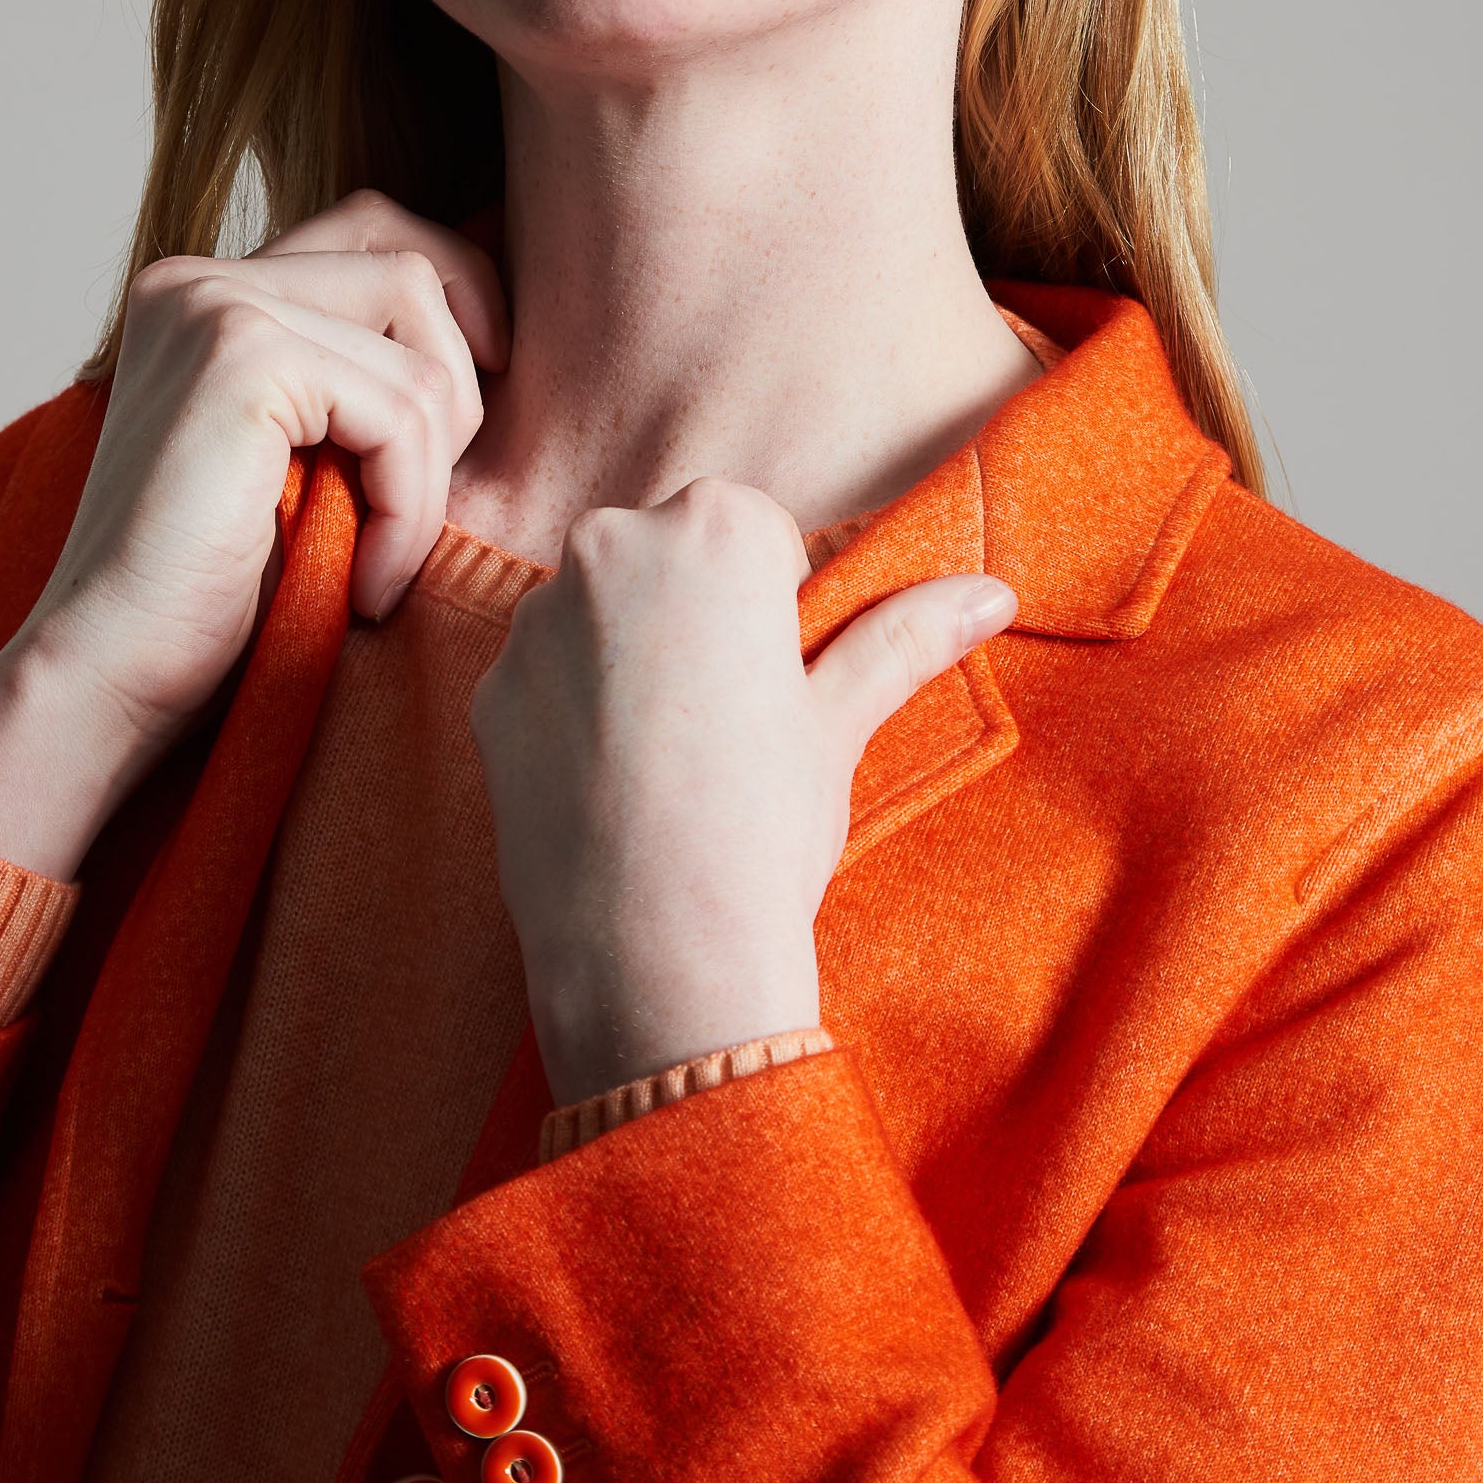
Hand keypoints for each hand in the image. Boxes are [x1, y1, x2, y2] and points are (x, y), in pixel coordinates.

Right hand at [0, 190, 507, 878]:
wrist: (112, 680)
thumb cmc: (217, 599)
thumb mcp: (312, 465)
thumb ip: (362, 379)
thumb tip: (504, 321)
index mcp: (207, 293)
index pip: (376, 228)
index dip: (457, 301)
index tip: (468, 419)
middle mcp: (198, 279)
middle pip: (412, 269)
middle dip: (455, 394)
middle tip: (414, 510)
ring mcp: (212, 307)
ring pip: (421, 355)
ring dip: (430, 479)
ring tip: (379, 564)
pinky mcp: (241, 358)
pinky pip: (400, 414)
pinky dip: (409, 512)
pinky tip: (365, 586)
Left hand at [469, 477, 1016, 1105]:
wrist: (653, 954)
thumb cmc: (762, 825)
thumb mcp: (840, 721)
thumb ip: (904, 633)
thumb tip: (991, 592)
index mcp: (714, 528)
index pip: (752, 527)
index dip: (773, 605)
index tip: (775, 679)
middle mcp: (609, 545)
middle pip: (668, 554)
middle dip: (696, 614)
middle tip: (728, 721)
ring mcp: (536, 618)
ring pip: (600, 611)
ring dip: (631, 656)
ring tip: (671, 762)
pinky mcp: (491, 688)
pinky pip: (545, 675)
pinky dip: (574, 712)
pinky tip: (611, 785)